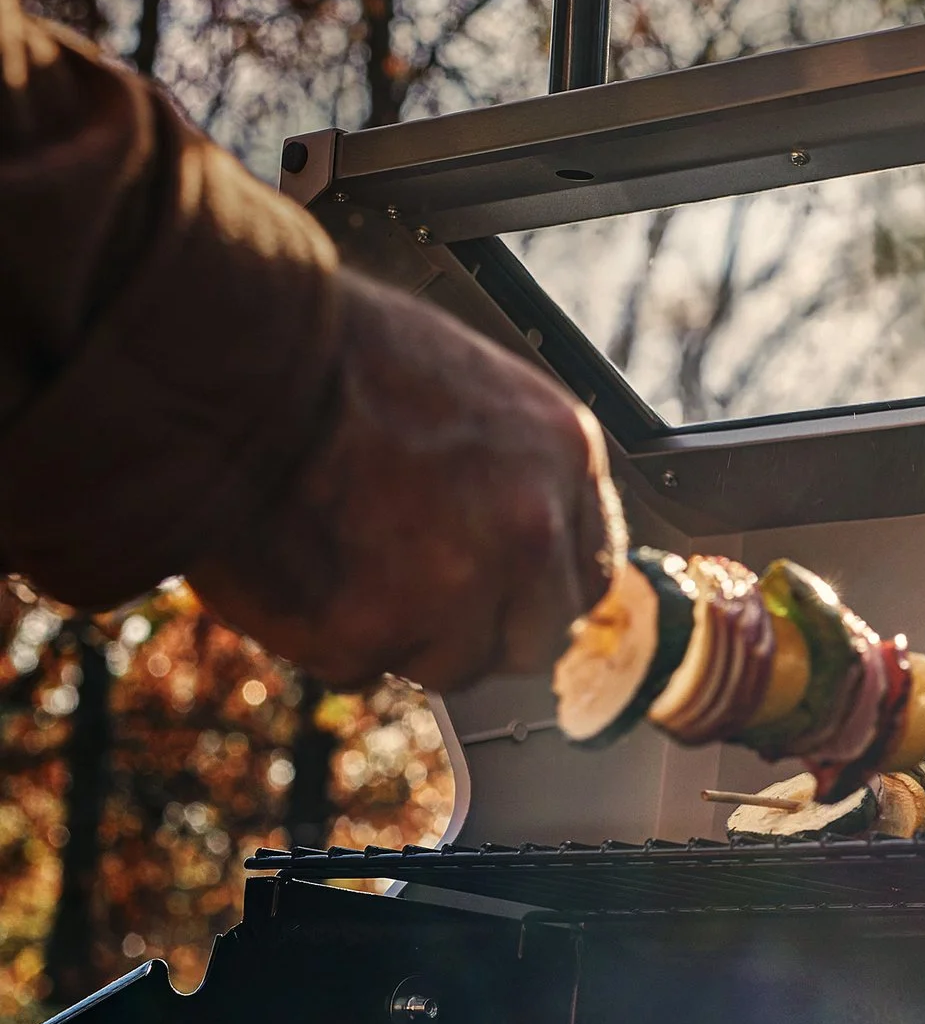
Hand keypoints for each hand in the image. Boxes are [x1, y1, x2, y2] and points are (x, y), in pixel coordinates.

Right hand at [190, 272, 624, 690]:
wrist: (236, 361)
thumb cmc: (337, 356)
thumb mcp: (473, 391)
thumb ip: (517, 473)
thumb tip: (526, 539)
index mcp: (563, 455)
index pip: (589, 573)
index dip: (539, 591)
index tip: (507, 597)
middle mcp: (529, 529)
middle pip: (536, 638)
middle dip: (484, 629)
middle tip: (420, 593)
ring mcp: (456, 588)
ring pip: (453, 663)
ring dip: (402, 634)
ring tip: (346, 559)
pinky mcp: (370, 632)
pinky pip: (360, 667)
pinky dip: (325, 636)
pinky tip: (301, 568)